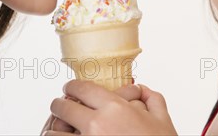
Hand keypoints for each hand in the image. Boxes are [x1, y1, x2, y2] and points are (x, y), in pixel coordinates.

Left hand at [46, 80, 176, 135]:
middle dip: (59, 105)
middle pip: (62, 107)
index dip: (72, 86)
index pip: (82, 88)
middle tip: (60, 107)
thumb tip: (143, 90)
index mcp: (116, 108)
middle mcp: (97, 124)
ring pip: (53, 132)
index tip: (69, 89)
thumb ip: (152, 100)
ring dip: (55, 130)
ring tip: (59, 130)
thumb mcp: (163, 121)